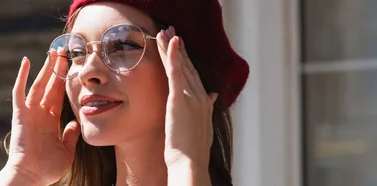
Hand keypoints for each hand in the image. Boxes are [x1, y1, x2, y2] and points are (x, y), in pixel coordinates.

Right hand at [4, 49, 80, 184]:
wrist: (31, 175)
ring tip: (53, 52)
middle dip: (57, 69)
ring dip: (46, 68)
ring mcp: (29, 112)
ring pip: (39, 84)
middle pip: (50, 86)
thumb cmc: (48, 168)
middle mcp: (40, 114)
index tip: (71, 68)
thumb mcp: (66, 150)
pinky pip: (20, 91)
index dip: (64, 82)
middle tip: (63, 51)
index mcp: (50, 121)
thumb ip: (71, 135)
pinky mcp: (20, 113)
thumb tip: (76, 122)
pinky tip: (26, 61)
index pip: (58, 96)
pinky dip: (22, 76)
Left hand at [156, 26, 217, 168]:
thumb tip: (212, 95)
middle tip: (171, 31)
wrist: (190, 162)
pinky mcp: (180, 99)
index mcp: (204, 103)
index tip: (180, 47)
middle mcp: (201, 97)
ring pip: (181, 66)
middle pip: (188, 67)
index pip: (194, 76)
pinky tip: (170, 41)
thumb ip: (206, 109)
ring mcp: (191, 97)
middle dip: (179, 48)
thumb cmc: (192, 152)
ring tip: (164, 32)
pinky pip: (176, 72)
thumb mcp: (202, 127)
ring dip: (171, 47)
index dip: (187, 61)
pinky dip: (173, 55)